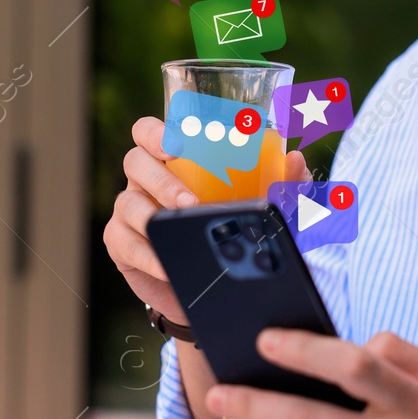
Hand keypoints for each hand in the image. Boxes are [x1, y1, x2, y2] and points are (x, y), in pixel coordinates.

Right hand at [103, 117, 308, 324]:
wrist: (215, 286)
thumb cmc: (235, 230)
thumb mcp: (266, 208)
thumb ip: (285, 185)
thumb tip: (295, 159)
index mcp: (172, 160)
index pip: (149, 131)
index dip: (155, 132)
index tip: (177, 144)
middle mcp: (145, 180)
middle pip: (134, 161)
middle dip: (160, 178)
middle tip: (189, 201)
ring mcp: (130, 211)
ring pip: (128, 202)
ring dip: (153, 215)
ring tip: (181, 228)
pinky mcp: (122, 245)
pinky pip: (124, 243)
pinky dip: (146, 254)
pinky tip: (165, 264)